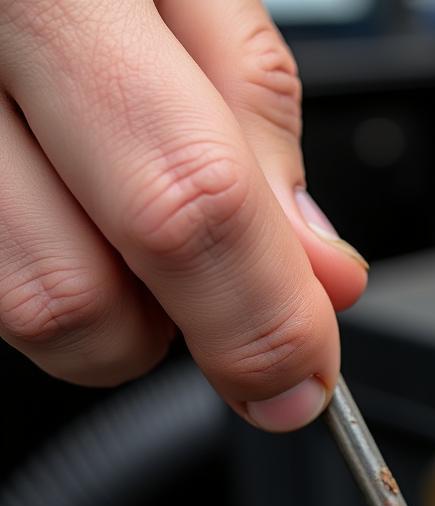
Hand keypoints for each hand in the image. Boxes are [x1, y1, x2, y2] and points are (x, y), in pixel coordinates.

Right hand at [0, 0, 367, 430]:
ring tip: (140, 222)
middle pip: (75, 297)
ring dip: (120, 311)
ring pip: (26, 312)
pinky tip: (80, 206)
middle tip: (248, 329)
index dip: (263, 319)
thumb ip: (254, 116)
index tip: (306, 376)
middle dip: (192, 337)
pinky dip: (65, 272)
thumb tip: (320, 270)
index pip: (184, 204)